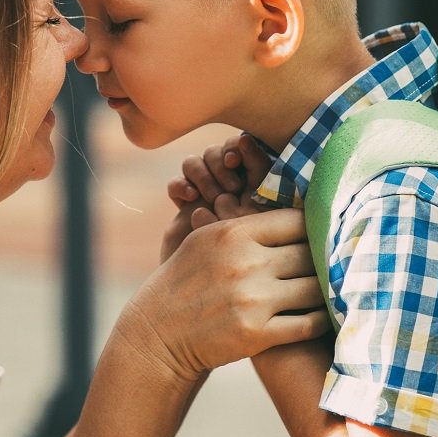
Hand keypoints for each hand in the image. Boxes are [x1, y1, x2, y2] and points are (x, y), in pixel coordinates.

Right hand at [122, 209, 327, 384]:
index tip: (326, 233)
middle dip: (326, 257)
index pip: (296, 220)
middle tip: (341, 260)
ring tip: (338, 286)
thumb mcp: (205, 240)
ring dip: (328, 288)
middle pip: (310, 252)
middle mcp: (246, 263)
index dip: (315, 226)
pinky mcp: (258, 334)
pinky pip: (309, 323)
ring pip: (315, 287)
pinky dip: (323, 319)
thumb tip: (288, 210)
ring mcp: (253, 300)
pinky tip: (327, 314)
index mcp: (234, 233)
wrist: (158, 333)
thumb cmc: (184, 281)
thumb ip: (244, 223)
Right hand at [160, 134, 273, 259]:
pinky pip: (177, 181)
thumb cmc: (249, 267)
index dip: (242, 148)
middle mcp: (234, 187)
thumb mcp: (260, 223)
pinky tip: (187, 198)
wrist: (208, 294)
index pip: (249, 150)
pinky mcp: (186, 207)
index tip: (235, 159)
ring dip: (202, 173)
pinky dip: (181, 185)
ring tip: (210, 197)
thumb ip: (260, 186)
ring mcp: (208, 196)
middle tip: (227, 186)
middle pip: (222, 150)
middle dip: (220, 161)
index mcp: (259, 187)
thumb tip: (245, 142)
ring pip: (198, 160)